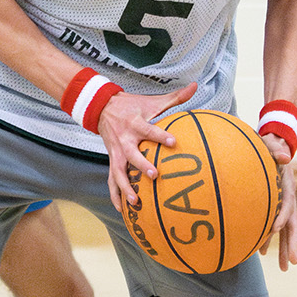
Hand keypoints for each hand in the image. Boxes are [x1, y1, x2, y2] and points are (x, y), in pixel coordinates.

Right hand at [99, 83, 198, 213]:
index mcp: (135, 123)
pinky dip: (115, 195)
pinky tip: (122, 210)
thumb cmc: (132, 106)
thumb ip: (175, 97)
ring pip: (118, 172)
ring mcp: (116, 152)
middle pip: (132, 154)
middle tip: (154, 175)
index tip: (172, 142)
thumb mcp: (152, 101)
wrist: (101, 108)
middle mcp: (124, 140)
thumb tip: (195, 86)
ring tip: (135, 201)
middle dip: (141, 165)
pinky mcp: (112, 160)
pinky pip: (111, 180)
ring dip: (125, 187)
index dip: (160, 136)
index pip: (149, 130)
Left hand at [260, 133, 296, 269]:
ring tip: (284, 268)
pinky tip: (262, 253)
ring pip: (285, 230)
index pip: (288, 203)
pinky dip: (268, 239)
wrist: (273, 145)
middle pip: (293, 223)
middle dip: (292, 243)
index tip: (274, 229)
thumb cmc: (269, 144)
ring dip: (284, 248)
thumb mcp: (271, 142)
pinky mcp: (275, 206)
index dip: (282, 216)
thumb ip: (275, 147)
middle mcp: (289, 197)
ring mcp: (283, 203)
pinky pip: (273, 225)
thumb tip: (285, 156)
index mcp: (288, 184)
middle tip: (292, 263)